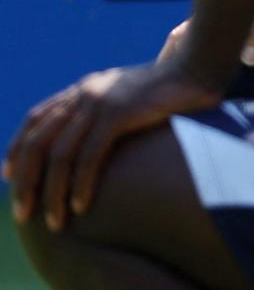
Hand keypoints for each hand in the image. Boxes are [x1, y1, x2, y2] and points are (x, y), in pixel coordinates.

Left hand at [7, 58, 220, 231]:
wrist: (199, 68)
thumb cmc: (174, 89)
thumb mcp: (130, 97)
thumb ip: (109, 112)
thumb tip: (99, 139)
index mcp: (83, 89)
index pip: (34, 120)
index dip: (17, 149)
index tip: (9, 177)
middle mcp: (83, 94)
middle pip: (37, 142)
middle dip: (26, 181)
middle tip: (23, 213)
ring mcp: (99, 103)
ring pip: (59, 154)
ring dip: (51, 192)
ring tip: (53, 222)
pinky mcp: (119, 114)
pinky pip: (89, 155)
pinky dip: (81, 183)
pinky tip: (80, 205)